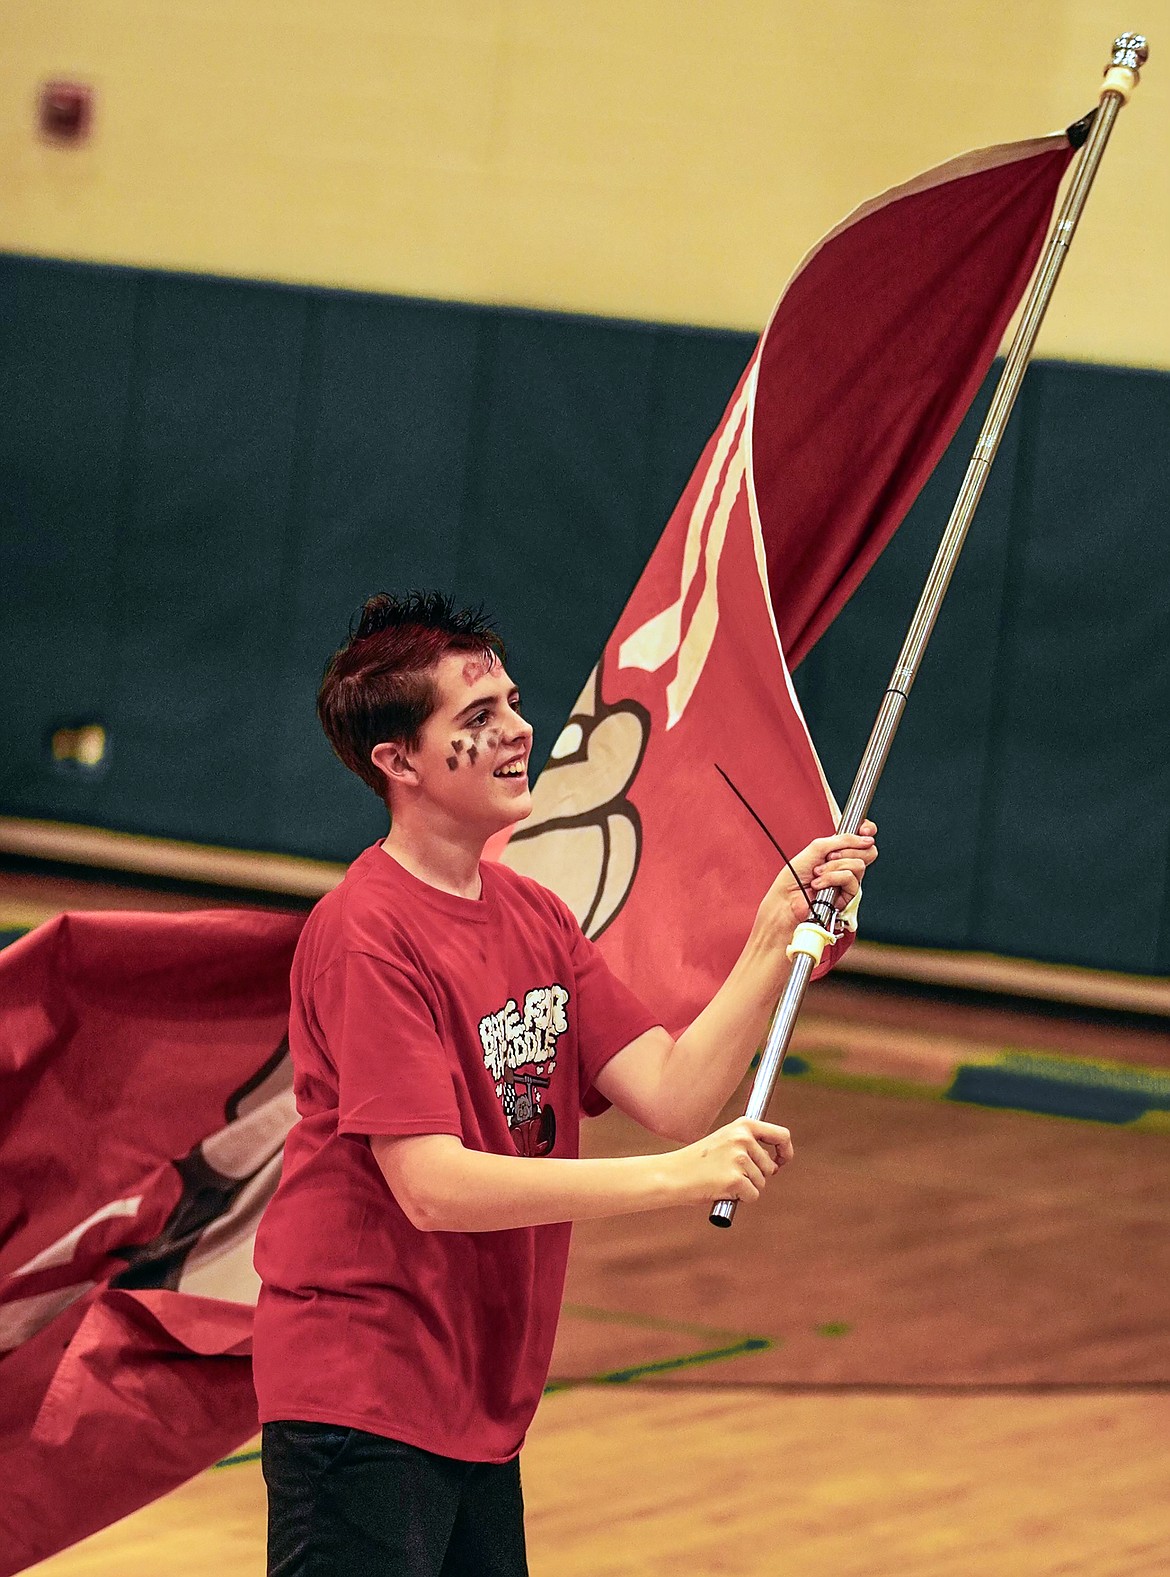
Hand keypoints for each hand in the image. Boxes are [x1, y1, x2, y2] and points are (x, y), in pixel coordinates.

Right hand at [670, 1117, 793, 1206]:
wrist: (673, 1174)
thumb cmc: (699, 1161)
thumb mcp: (725, 1141)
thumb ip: (749, 1145)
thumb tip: (776, 1163)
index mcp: (743, 1125)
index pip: (782, 1135)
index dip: (785, 1151)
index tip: (781, 1162)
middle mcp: (744, 1139)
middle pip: (770, 1167)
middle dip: (756, 1176)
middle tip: (730, 1174)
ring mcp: (740, 1159)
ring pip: (761, 1183)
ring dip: (746, 1187)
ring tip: (722, 1180)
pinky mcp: (735, 1179)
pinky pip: (752, 1196)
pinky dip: (740, 1199)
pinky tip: (722, 1190)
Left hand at [754, 819, 878, 946]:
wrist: (787, 897)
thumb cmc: (795, 874)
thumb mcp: (817, 847)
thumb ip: (842, 840)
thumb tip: (866, 839)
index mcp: (840, 851)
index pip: (863, 838)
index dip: (868, 831)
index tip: (864, 830)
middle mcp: (847, 865)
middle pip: (868, 852)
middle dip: (847, 851)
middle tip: (829, 857)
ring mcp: (848, 881)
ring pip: (858, 865)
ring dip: (834, 867)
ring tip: (818, 873)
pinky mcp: (848, 896)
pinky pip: (851, 880)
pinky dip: (832, 878)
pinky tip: (820, 884)